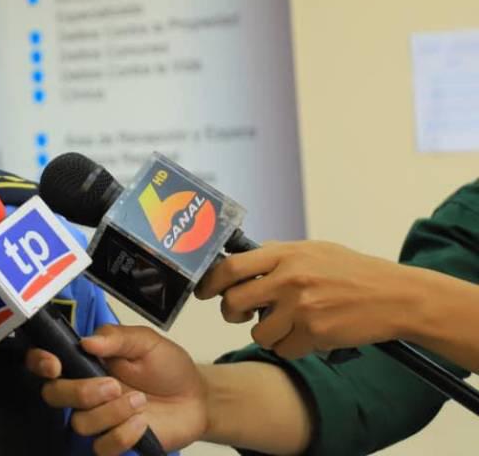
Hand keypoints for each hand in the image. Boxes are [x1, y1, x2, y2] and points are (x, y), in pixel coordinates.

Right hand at [26, 324, 207, 455]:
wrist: (195, 398)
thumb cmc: (168, 366)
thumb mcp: (145, 341)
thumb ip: (116, 337)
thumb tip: (87, 341)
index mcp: (85, 361)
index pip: (45, 362)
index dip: (39, 363)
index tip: (55, 365)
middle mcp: (84, 391)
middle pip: (53, 396)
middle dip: (79, 392)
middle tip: (113, 385)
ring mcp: (98, 419)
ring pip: (79, 423)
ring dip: (110, 413)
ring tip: (140, 401)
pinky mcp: (114, 442)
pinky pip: (101, 447)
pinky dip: (122, 436)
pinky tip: (141, 424)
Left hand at [196, 240, 413, 358]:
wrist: (394, 296)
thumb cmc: (353, 271)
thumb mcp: (313, 250)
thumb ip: (277, 255)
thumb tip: (242, 258)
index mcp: (285, 254)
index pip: (230, 267)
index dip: (210, 282)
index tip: (204, 291)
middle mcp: (288, 279)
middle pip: (233, 301)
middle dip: (231, 312)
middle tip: (241, 313)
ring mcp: (301, 307)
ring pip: (257, 332)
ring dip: (266, 333)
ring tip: (286, 324)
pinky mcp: (314, 334)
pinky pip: (283, 349)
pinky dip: (290, 347)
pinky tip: (306, 336)